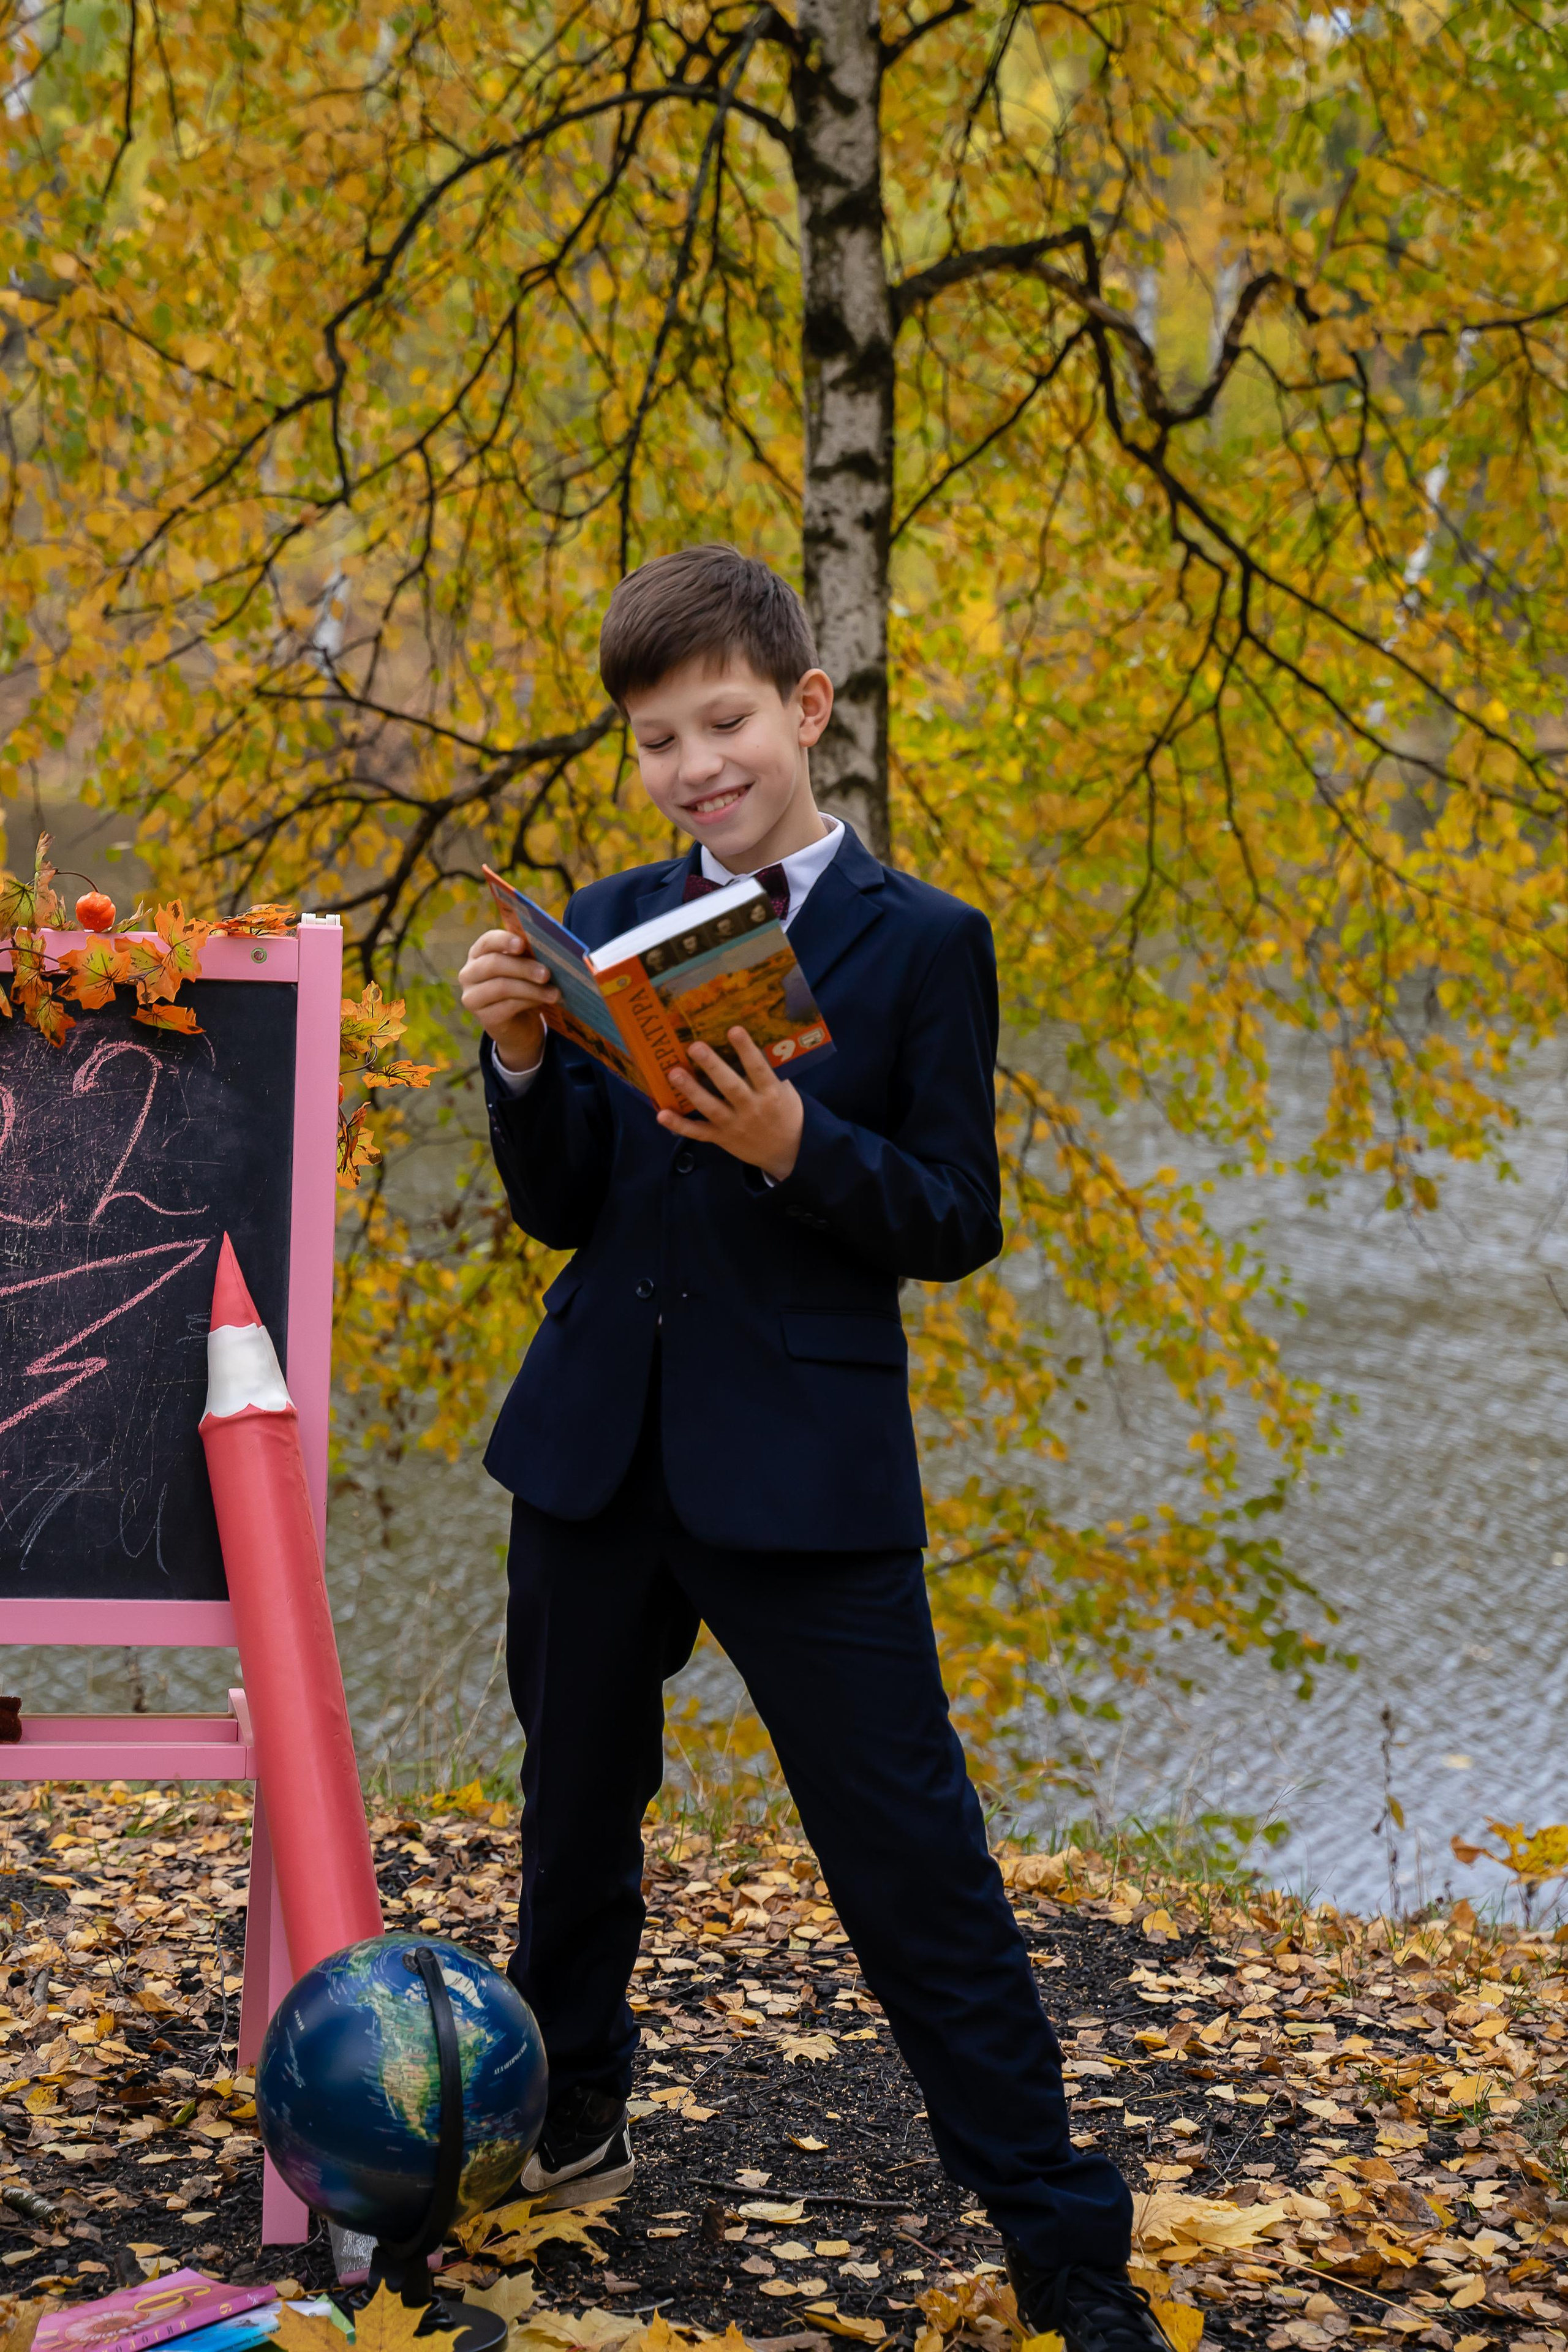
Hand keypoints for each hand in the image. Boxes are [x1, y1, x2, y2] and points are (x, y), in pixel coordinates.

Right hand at [458, 927, 558, 1070]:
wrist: (518, 1022)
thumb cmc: (521, 986)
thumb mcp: (523, 968)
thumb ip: (528, 957)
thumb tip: (548, 951)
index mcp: (479, 953)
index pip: (487, 941)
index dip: (504, 941)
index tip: (522, 944)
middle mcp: (469, 973)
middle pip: (493, 964)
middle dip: (523, 967)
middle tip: (547, 974)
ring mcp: (473, 997)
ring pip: (501, 987)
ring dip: (531, 989)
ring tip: (553, 993)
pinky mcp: (484, 1017)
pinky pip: (507, 1007)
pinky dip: (528, 1002)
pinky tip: (542, 1002)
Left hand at [657, 1029, 804, 1180]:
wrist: (788, 1151)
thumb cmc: (785, 1112)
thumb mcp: (784, 1091)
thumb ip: (767, 1072)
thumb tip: (748, 1043)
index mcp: (770, 1093)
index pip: (758, 1069)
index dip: (746, 1050)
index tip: (733, 1030)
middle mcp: (752, 1109)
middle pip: (730, 1087)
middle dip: (712, 1066)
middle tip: (694, 1046)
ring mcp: (735, 1125)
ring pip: (711, 1108)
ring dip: (691, 1091)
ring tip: (674, 1073)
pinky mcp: (722, 1138)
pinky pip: (699, 1132)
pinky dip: (680, 1125)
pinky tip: (662, 1115)